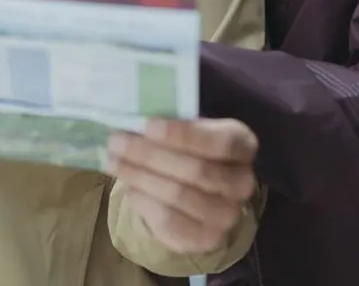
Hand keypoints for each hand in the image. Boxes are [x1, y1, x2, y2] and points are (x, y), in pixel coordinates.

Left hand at [107, 118, 257, 254]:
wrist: (203, 192)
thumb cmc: (195, 149)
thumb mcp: (194, 129)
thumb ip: (176, 125)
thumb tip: (137, 120)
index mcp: (243, 145)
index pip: (219, 142)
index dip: (183, 135)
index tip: (147, 125)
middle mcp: (242, 182)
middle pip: (195, 171)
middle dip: (151, 155)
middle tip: (118, 142)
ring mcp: (227, 215)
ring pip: (178, 195)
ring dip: (141, 177)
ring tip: (115, 161)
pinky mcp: (206, 239)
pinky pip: (169, 222)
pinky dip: (145, 203)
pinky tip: (130, 187)